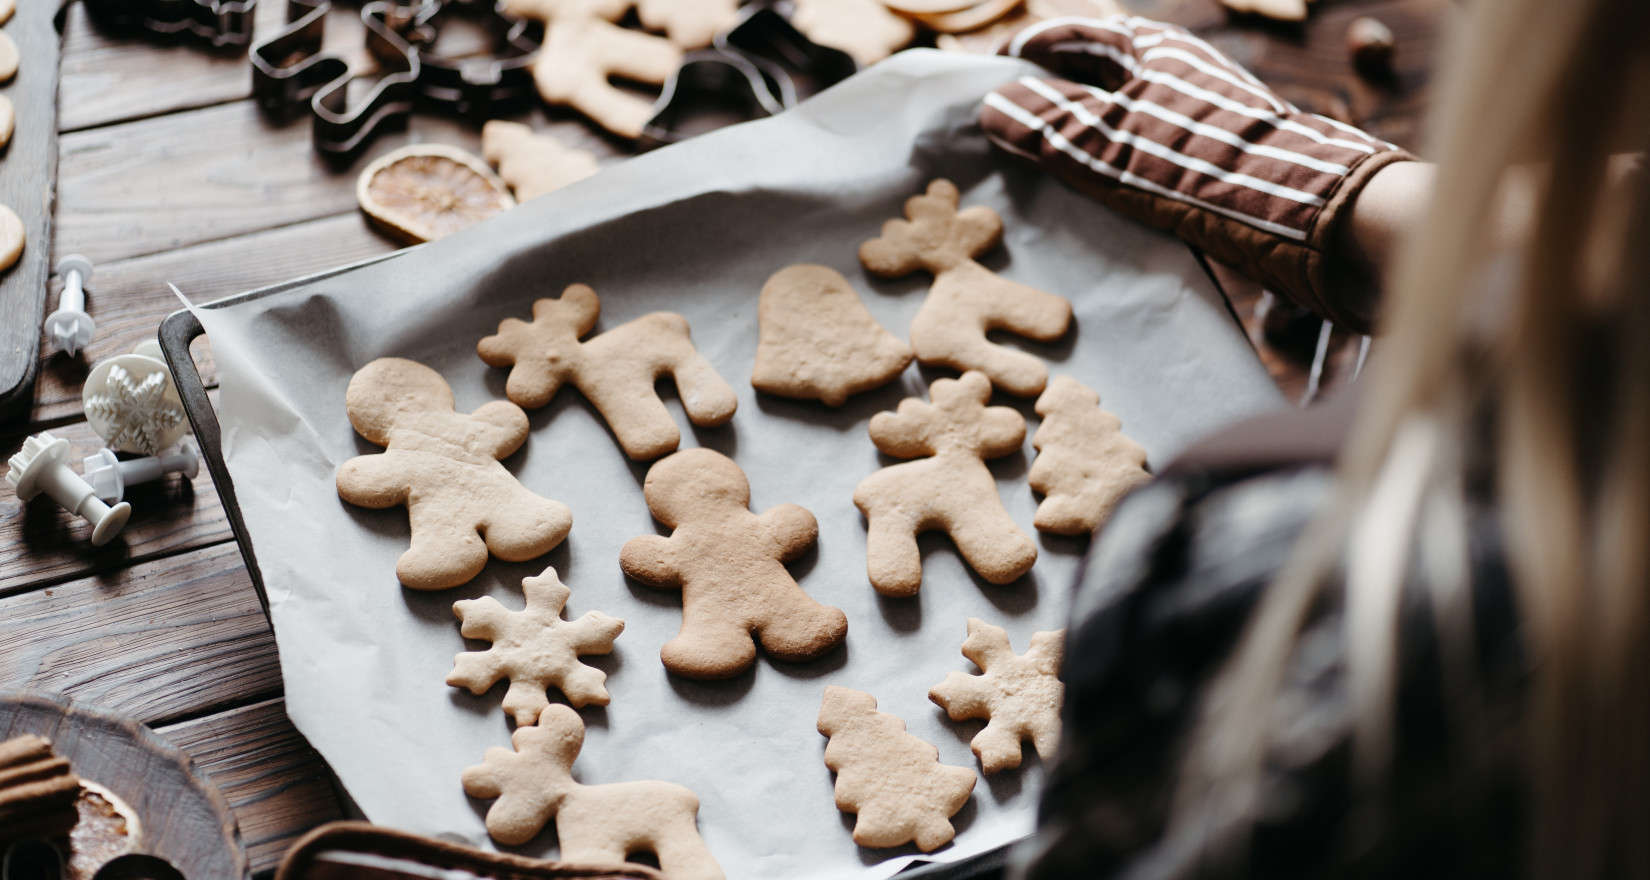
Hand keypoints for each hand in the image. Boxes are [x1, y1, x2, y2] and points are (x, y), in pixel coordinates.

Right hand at [983, 16, 1414, 332]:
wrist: (1322, 222)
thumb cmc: (1212, 171)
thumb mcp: (1114, 148)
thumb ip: (1049, 128)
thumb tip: (993, 108)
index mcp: (1155, 51)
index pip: (1074, 35)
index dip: (1027, 54)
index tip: (986, 82)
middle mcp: (1179, 77)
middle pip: (1097, 77)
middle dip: (1047, 100)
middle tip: (1002, 134)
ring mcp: (1199, 124)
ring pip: (1120, 124)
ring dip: (1077, 145)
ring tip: (1036, 176)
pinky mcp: (1216, 170)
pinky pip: (1144, 163)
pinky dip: (1110, 176)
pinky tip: (1093, 209)